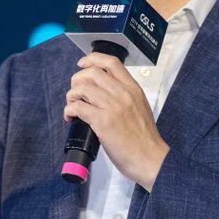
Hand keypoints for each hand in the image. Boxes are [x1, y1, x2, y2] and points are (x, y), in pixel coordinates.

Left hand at [63, 52, 168, 190]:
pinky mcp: (103, 121)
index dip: (93, 59)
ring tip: (72, 106)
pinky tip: (70, 117)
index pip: (111, 62)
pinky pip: (78, 107)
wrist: (150, 159)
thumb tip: (103, 92)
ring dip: (71, 96)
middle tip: (75, 92)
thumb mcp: (141, 108)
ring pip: (82, 88)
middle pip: (92, 72)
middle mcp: (123, 94)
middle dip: (77, 79)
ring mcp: (113, 107)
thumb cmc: (145, 139)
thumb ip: (126, 96)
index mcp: (133, 89)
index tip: (83, 64)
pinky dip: (69, 110)